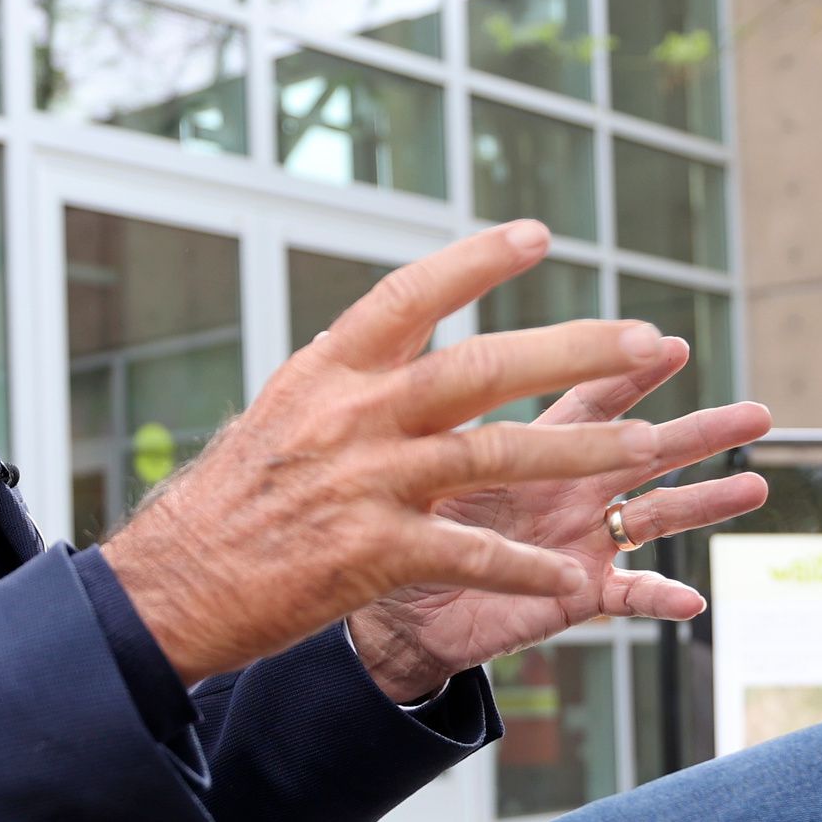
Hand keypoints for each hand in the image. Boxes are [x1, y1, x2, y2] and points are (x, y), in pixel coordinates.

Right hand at [99, 222, 686, 686]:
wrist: (172, 586)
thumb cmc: (229, 503)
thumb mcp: (283, 415)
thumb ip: (351, 384)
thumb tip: (405, 344)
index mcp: (328, 372)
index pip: (411, 296)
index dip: (476, 262)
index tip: (537, 235)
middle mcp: (352, 416)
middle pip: (480, 367)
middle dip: (574, 350)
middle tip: (648, 339)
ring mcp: (366, 484)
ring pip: (497, 453)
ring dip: (582, 451)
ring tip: (649, 446)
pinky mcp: (373, 554)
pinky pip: (471, 554)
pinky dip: (526, 568)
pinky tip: (573, 577)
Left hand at [344, 358, 773, 702]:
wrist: (377, 607)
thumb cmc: (390, 522)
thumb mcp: (406, 455)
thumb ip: (426, 410)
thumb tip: (411, 348)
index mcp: (529, 446)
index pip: (585, 397)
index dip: (623, 371)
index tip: (668, 341)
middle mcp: (564, 488)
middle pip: (644, 449)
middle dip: (699, 430)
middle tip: (760, 412)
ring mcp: (574, 541)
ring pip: (653, 516)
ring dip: (704, 503)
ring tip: (757, 486)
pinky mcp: (568, 595)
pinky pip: (620, 599)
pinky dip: (654, 598)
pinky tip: (693, 600)